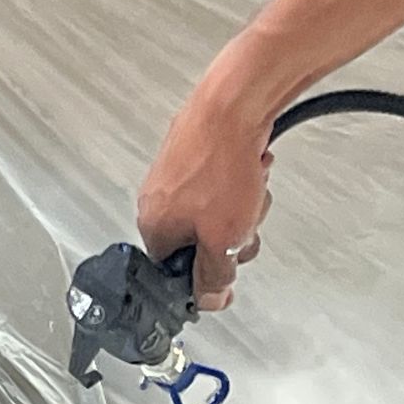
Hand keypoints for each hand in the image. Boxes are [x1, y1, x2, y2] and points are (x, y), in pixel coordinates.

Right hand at [137, 87, 273, 311]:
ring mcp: (175, 176)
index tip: (230, 266)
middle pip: (200, 243)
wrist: (234, 104)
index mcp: (153, 227)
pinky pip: (222, 186)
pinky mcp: (194, 156)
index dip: (209, 274)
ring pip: (216, 214)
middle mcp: (156, 201)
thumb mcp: (224, 240)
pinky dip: (241, 182)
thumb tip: (208, 299)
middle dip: (232, 237)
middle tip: (244, 223)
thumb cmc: (222, 164)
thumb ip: (214, 277)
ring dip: (242, 208)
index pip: (177, 272)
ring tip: (250, 189)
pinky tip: (251, 168)